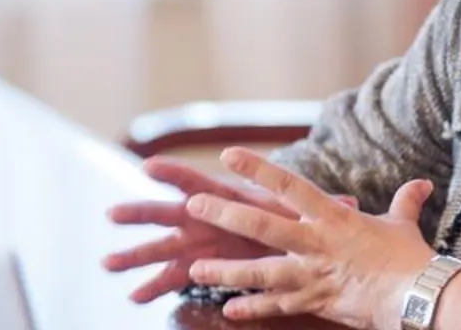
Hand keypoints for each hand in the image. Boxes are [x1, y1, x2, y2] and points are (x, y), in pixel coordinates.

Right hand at [102, 156, 357, 302]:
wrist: (291, 236)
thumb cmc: (298, 218)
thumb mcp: (310, 211)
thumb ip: (325, 207)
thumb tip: (352, 204)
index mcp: (231, 199)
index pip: (201, 180)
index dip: (176, 173)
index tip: (148, 165)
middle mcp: (209, 218)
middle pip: (170, 213)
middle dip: (141, 213)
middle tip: (112, 214)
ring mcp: (201, 242)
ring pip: (163, 248)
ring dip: (136, 254)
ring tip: (108, 264)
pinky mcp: (200, 265)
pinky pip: (172, 278)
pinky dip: (154, 286)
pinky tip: (136, 296)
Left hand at [183, 146, 435, 329]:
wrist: (416, 295)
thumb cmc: (409, 257)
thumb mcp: (403, 223)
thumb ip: (406, 200)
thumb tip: (422, 183)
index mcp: (334, 216)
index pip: (289, 185)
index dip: (258, 169)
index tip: (230, 155)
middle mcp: (316, 243)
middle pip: (262, 226)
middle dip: (225, 216)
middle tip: (194, 207)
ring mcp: (311, 275)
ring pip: (259, 272)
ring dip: (226, 271)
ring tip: (196, 268)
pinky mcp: (314, 302)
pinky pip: (276, 306)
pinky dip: (253, 308)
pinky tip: (229, 310)